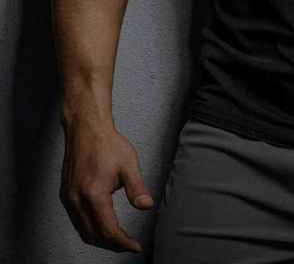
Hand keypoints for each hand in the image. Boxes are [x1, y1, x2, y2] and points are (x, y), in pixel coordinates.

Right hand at [59, 118, 154, 253]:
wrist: (86, 129)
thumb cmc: (107, 144)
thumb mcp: (128, 164)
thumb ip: (137, 188)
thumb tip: (147, 206)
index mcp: (94, 194)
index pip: (108, 230)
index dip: (123, 242)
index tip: (135, 246)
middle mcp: (78, 200)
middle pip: (94, 235)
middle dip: (112, 244)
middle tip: (128, 244)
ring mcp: (69, 198)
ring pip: (83, 231)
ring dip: (100, 239)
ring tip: (118, 239)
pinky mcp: (66, 195)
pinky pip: (77, 221)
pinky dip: (90, 229)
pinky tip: (102, 225)